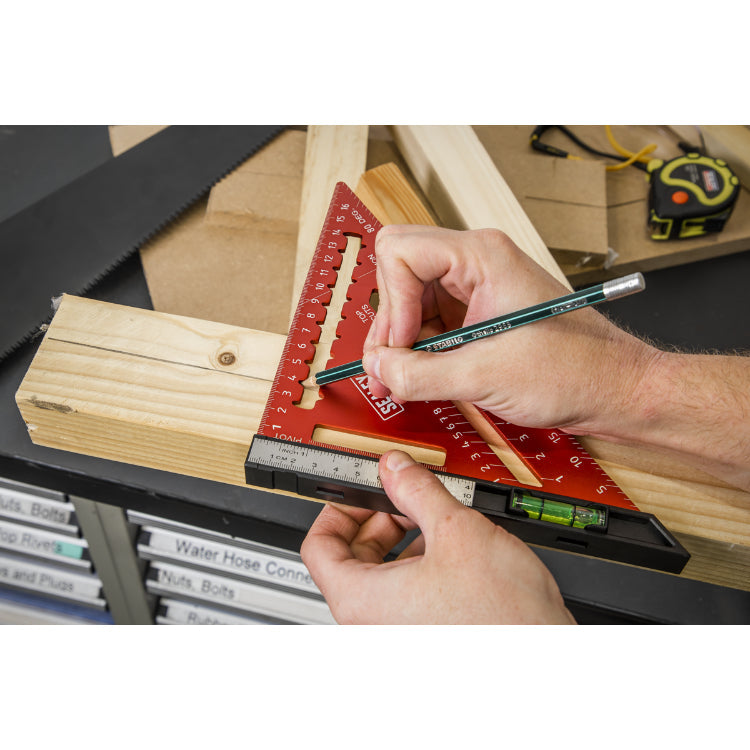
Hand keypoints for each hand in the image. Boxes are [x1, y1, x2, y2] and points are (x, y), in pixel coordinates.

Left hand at [300, 450, 574, 623]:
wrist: (545, 659)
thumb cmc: (503, 619)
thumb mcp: (456, 531)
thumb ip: (417, 490)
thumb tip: (396, 468)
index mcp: (361, 601)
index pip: (318, 547)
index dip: (338, 508)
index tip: (360, 492)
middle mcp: (371, 626)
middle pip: (349, 561)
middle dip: (376, 521)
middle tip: (401, 498)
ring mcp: (396, 636)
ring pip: (378, 580)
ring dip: (399, 543)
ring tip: (432, 520)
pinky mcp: (421, 638)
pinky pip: (401, 599)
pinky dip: (415, 569)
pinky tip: (449, 552)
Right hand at [362, 225, 658, 440]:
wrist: (614, 389)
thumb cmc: (576, 370)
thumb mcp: (486, 376)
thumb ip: (420, 374)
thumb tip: (380, 370)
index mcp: (482, 257)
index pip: (401, 252)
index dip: (391, 303)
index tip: (399, 346)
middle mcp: (475, 263)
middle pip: (398, 274)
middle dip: (388, 324)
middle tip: (388, 369)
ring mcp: (476, 287)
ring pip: (409, 301)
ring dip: (399, 342)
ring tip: (400, 381)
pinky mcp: (477, 312)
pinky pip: (429, 321)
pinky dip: (418, 350)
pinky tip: (419, 378)